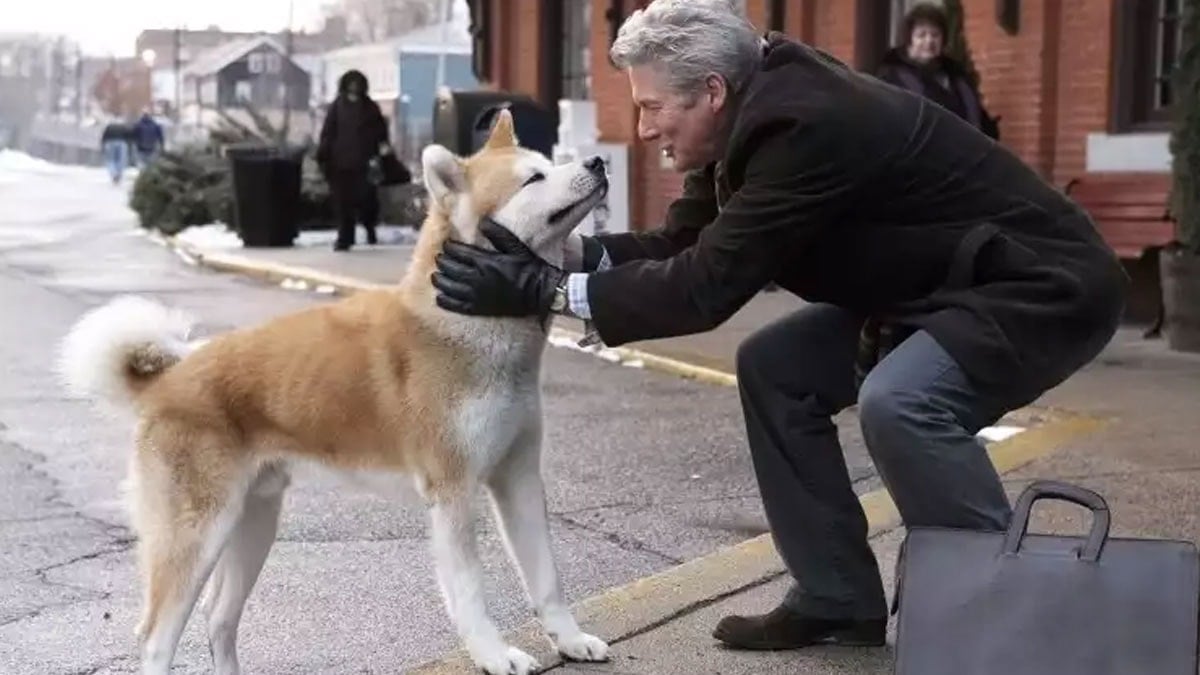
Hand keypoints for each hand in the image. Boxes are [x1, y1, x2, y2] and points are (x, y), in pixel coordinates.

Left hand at [432, 218, 566, 318]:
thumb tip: (482, 222)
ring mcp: (476, 295)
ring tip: (436, 276)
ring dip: (440, 280)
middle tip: (440, 259)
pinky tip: (440, 297)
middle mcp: (477, 279)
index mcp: (485, 261)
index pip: (458, 252)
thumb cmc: (528, 267)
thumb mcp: (515, 246)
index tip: (447, 245)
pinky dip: (445, 300)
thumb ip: (498, 234)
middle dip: (442, 262)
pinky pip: (456, 305)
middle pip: (450, 268)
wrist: (539, 292)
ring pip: (449, 287)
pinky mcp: (479, 309)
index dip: (449, 247)